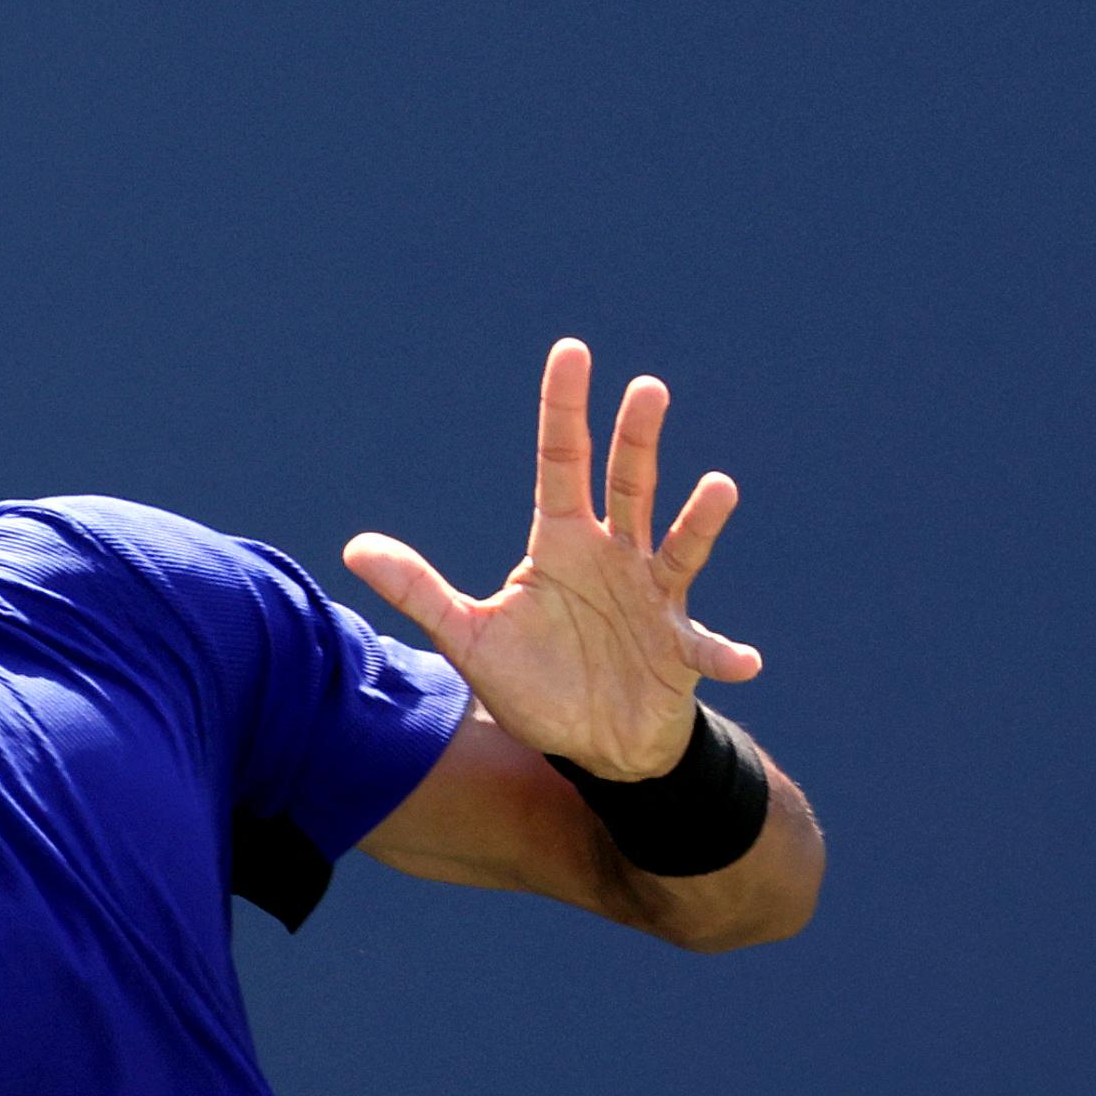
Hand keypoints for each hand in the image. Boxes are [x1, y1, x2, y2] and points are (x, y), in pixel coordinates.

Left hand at [343, 339, 761, 780]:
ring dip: (700, 519)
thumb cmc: (536, 683)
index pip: (562, 462)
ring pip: (678, 545)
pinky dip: (723, 654)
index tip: (571, 352)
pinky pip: (706, 648)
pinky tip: (742, 662)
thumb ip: (419, 591)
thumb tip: (353, 548)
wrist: (592, 743)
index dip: (564, 410)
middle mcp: (614, 557)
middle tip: (647, 389)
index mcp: (562, 544)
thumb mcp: (470, 639)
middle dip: (637, 439)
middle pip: (628, 484)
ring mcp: (654, 599)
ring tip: (718, 488)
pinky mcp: (681, 650)